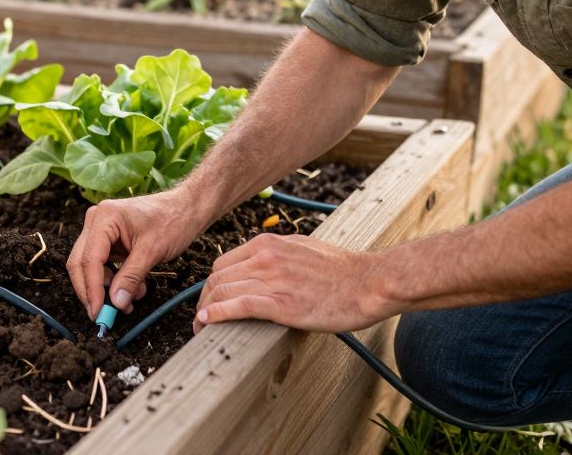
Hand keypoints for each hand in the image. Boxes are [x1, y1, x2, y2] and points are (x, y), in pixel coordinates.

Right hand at [67, 188, 210, 318]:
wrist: (187, 209)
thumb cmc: (173, 220)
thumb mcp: (152, 251)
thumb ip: (131, 277)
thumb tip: (116, 302)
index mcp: (104, 218)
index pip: (89, 259)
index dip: (91, 289)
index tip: (97, 312)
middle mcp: (97, 221)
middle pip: (81, 263)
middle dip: (92, 291)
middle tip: (103, 315)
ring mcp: (102, 230)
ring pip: (91, 267)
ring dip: (107, 288)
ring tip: (130, 301)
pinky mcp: (110, 240)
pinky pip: (104, 265)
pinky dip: (115, 281)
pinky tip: (134, 289)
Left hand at [193, 233, 396, 333]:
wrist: (369, 282)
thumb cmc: (341, 269)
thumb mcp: (301, 248)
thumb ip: (276, 255)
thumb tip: (259, 266)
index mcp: (267, 244)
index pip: (222, 264)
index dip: (212, 285)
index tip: (210, 300)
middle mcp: (265, 258)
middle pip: (217, 278)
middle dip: (204, 300)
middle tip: (201, 318)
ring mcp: (272, 279)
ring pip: (223, 292)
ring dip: (205, 311)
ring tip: (201, 328)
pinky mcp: (282, 303)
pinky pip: (238, 306)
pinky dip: (217, 314)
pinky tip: (207, 322)